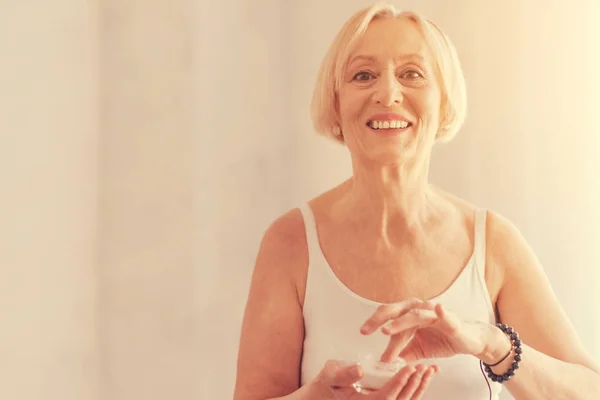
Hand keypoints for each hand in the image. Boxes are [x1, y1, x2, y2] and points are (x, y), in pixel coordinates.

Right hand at [309, 360, 437, 398]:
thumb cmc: (328, 382)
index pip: (386, 396)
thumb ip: (344, 373)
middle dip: (415, 384)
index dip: (399, 383)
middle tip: (424, 367)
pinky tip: (425, 376)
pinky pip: (405, 398)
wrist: (326, 393)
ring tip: (429, 370)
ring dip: (420, 386)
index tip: (410, 368)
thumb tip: (359, 370)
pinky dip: (417, 387)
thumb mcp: (331, 374)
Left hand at [360, 298, 495, 362]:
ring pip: (414, 316)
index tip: (362, 332)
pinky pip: (444, 314)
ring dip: (400, 322)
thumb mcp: (417, 349)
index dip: (374, 324)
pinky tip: (438, 308)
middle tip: (366, 330)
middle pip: (395, 311)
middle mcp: (418, 308)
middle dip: (379, 319)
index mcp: (408, 313)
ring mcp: (433, 312)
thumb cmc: (442, 339)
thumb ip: (402, 353)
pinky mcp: (449, 319)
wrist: (468, 340)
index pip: (388, 317)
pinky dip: (440, 311)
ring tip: (387, 330)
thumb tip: (384, 361)